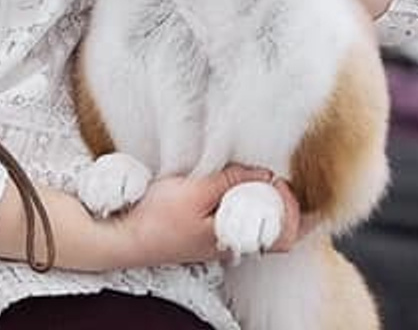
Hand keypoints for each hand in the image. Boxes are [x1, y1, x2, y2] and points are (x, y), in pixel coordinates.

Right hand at [116, 166, 301, 266]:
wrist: (127, 235)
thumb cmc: (157, 218)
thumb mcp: (196, 190)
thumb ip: (230, 181)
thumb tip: (262, 173)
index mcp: (234, 238)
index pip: (285, 234)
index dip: (291, 207)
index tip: (279, 181)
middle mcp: (231, 243)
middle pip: (273, 227)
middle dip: (277, 199)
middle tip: (269, 174)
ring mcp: (218, 238)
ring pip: (253, 221)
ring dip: (256, 197)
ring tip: (248, 174)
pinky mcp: (205, 231)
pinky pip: (234, 217)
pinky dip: (238, 199)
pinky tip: (227, 183)